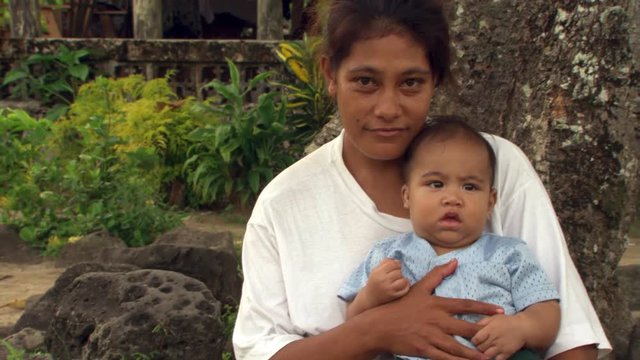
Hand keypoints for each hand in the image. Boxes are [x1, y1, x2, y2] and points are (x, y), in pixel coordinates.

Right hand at [363, 258, 409, 305]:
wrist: (370, 297)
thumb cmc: (374, 282)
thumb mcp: (375, 271)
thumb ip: (384, 263)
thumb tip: (396, 259)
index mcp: (378, 273)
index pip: (392, 264)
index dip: (397, 263)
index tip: (397, 266)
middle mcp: (383, 280)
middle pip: (398, 272)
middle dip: (399, 271)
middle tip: (396, 274)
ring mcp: (389, 289)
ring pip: (402, 280)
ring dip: (403, 279)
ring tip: (399, 279)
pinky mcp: (393, 296)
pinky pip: (405, 289)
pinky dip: (406, 286)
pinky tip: (404, 284)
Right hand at [367, 259, 502, 359]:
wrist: (379, 326)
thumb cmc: (400, 306)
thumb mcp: (418, 288)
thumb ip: (438, 275)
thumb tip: (454, 261)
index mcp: (437, 304)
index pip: (466, 305)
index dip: (484, 309)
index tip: (500, 311)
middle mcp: (436, 321)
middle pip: (466, 328)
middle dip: (483, 334)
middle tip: (498, 337)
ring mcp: (430, 337)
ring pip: (458, 348)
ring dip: (474, 354)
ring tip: (489, 357)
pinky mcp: (424, 350)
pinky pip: (444, 358)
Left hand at [471, 315, 524, 359]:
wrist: (523, 327)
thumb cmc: (506, 322)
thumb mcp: (493, 318)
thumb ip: (481, 322)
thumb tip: (471, 327)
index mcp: (489, 329)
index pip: (475, 339)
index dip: (474, 340)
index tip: (475, 339)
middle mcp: (494, 339)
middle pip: (480, 348)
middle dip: (478, 347)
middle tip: (480, 345)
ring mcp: (500, 347)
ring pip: (486, 355)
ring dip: (484, 354)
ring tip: (486, 350)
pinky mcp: (507, 353)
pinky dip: (494, 358)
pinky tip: (493, 355)